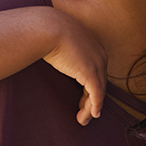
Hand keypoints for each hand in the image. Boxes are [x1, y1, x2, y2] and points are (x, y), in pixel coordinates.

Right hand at [41, 9, 107, 125]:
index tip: (82, 95)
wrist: (46, 27)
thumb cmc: (46, 29)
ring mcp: (97, 63)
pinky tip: (91, 115)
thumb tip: (48, 48)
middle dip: (92, 98)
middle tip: (84, 111)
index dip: (90, 83)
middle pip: (99, 80)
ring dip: (91, 107)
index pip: (95, 68)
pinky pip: (96, 95)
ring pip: (99, 90)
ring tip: (83, 119)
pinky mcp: (90, 74)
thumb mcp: (58, 35)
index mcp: (92, 43)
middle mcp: (99, 54)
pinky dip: (95, 106)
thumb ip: (60, 44)